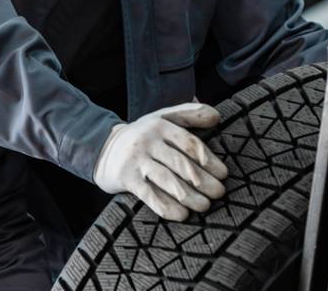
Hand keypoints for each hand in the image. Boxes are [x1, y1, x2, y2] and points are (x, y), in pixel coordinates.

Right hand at [92, 102, 228, 221]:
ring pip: (167, 181)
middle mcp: (148, 141)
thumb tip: (217, 116)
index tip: (223, 174)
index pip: (190, 143)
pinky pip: (149, 196)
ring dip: (189, 197)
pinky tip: (181, 215)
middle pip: (181, 164)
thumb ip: (190, 114)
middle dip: (203, 181)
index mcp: (160, 125)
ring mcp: (136, 160)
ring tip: (204, 206)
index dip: (209, 160)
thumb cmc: (144, 136)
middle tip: (219, 193)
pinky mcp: (125, 178)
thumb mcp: (163, 118)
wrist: (104, 148)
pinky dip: (167, 207)